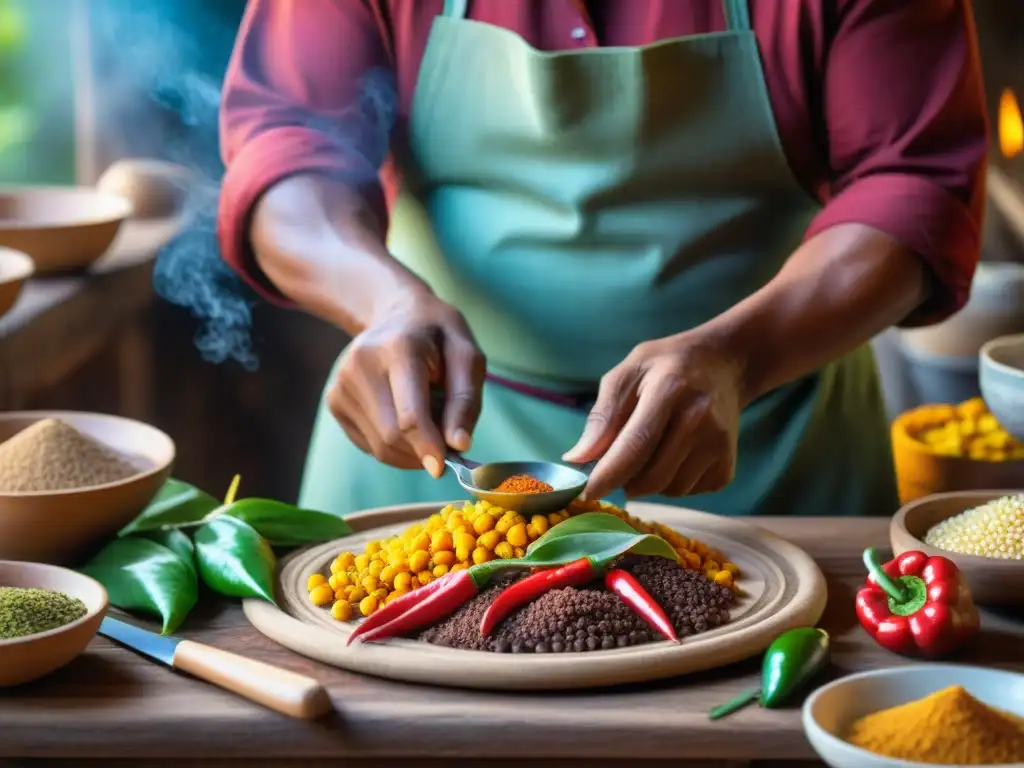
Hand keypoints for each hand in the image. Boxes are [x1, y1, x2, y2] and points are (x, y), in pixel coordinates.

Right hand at [328, 289, 485, 476]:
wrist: (395, 313)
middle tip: (447, 440)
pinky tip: (404, 418)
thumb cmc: (438, 336)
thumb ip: (465, 401)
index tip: (443, 467)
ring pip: (380, 447)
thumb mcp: (467, 356)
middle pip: (392, 436)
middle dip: (423, 451)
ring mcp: (341, 384)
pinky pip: (369, 444)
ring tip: (427, 420)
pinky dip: (394, 445)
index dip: (427, 447)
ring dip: (411, 450)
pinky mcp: (334, 401)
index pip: (409, 415)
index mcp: (398, 349)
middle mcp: (361, 365)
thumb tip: (458, 445)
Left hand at [562, 332, 743, 500]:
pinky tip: (673, 455)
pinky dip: (671, 483)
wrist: (725, 364)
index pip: (635, 444)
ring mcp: (719, 444)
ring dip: (647, 482)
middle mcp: (700, 418)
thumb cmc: (666, 366)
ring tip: (651, 450)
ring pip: (668, 489)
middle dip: (624, 480)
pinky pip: (688, 492)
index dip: (608, 474)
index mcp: (669, 389)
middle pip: (651, 476)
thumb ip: (602, 415)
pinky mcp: (728, 466)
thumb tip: (576, 459)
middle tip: (617, 464)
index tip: (585, 492)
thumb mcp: (628, 372)